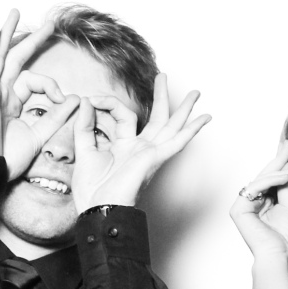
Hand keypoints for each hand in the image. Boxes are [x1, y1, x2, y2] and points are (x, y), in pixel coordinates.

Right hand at [0, 10, 80, 179]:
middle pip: (17, 59)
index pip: (35, 82)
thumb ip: (58, 116)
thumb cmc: (7, 157)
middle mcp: (0, 93)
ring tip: (15, 12)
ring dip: (8, 32)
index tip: (65, 99)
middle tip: (48, 24)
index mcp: (12, 104)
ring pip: (1, 54)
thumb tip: (77, 99)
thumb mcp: (40, 134)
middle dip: (32, 40)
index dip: (53, 87)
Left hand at [69, 73, 211, 209]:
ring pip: (171, 126)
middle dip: (162, 97)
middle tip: (163, 77)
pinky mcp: (155, 159)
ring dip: (184, 109)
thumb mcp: (83, 150)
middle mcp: (140, 149)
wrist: (99, 211)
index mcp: (124, 147)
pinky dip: (191, 130)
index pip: (122, 114)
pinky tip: (204, 119)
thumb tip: (86, 102)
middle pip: (156, 118)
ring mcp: (149, 154)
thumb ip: (84, 126)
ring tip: (196, 93)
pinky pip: (177, 142)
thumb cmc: (92, 191)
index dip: (106, 102)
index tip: (90, 99)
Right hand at [230, 140, 287, 258]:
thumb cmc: (286, 237)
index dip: (281, 164)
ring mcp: (242, 206)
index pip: (270, 178)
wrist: (281, 255)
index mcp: (261, 202)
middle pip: (264, 176)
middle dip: (278, 160)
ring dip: (278, 171)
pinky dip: (270, 181)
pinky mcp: (238, 210)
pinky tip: (285, 177)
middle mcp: (250, 202)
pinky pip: (254, 188)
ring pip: (260, 180)